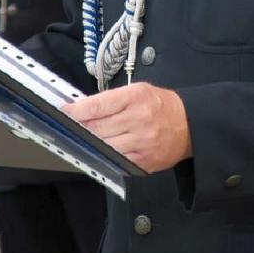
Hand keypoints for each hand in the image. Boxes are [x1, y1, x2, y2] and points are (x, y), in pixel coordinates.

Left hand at [63, 82, 191, 172]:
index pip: (97, 105)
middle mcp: (139, 120)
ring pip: (103, 146)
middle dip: (80, 128)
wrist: (189, 125)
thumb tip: (82, 109)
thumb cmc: (161, 105)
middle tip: (69, 126)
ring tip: (84, 138)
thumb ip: (112, 99)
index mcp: (136, 97)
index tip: (64, 112)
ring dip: (90, 143)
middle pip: (96, 128)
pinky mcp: (143, 162)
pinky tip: (101, 150)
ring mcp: (141, 143)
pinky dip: (105, 156)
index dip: (76, 110)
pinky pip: (116, 161)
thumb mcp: (139, 91)